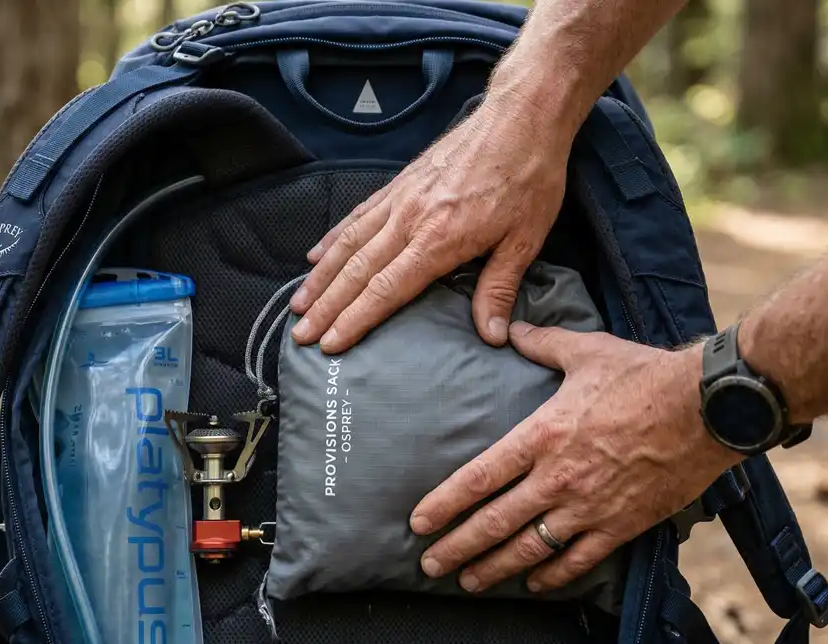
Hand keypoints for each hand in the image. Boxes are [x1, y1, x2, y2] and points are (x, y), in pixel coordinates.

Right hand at [288, 88, 573, 353]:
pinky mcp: (400, 182)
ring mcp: (400, 198)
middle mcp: (410, 219)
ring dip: (320, 277)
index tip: (331, 344)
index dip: (355, 320)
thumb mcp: (525, 239)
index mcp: (439, 239)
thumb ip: (499, 288)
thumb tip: (491, 336)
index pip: (385, 289)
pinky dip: (333, 237)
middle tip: (300, 335)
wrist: (521, 116)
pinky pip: (358, 215)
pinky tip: (316, 256)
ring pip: (348, 243)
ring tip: (298, 304)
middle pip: (356, 271)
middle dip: (325, 307)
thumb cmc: (529, 177)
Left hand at [410, 322, 741, 592]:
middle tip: (429, 565)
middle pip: (494, 523)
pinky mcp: (622, 524)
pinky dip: (552, 574)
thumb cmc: (645, 374)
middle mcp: (558, 478)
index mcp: (541, 436)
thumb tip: (511, 329)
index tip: (418, 523)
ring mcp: (589, 507)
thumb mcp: (586, 350)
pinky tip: (534, 584)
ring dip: (494, 568)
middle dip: (457, 548)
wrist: (708, 406)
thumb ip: (542, 344)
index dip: (444, 504)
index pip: (478, 478)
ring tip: (467, 582)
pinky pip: (579, 559)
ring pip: (530, 549)